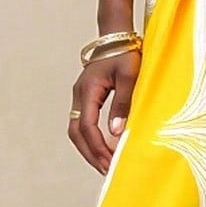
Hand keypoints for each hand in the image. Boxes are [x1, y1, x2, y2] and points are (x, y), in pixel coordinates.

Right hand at [68, 49, 140, 173]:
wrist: (117, 35)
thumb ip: (122, 104)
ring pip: (77, 130)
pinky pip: (83, 123)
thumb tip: (116, 133)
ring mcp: (81, 96)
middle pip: (76, 133)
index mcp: (88, 90)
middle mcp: (79, 95)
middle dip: (90, 154)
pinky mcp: (87, 97)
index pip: (87, 127)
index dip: (97, 148)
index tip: (110, 163)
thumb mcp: (129, 77)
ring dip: (89, 149)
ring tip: (105, 164)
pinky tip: (105, 148)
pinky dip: (91, 139)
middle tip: (107, 171)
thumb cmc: (125, 53)